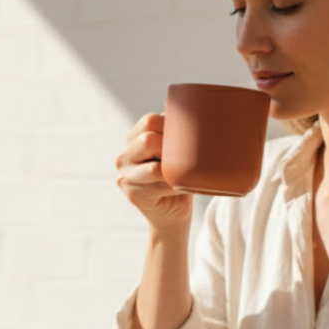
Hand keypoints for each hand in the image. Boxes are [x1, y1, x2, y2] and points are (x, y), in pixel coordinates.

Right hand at [116, 113, 192, 232]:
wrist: (172, 215)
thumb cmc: (178, 179)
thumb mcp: (176, 152)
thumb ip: (177, 135)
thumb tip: (204, 113)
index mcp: (133, 139)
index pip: (150, 121)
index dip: (171, 127)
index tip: (186, 139)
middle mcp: (124, 156)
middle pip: (148, 140)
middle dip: (171, 148)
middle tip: (185, 158)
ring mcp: (125, 176)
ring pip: (154, 167)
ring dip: (175, 170)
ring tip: (186, 174)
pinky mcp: (133, 195)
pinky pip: (160, 185)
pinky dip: (177, 186)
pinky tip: (184, 187)